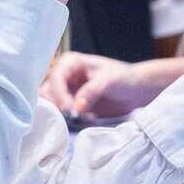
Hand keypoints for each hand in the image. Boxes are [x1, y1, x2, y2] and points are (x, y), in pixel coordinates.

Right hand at [41, 51, 167, 119]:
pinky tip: (87, 119)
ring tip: (85, 117)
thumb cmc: (124, 78)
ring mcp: (66, 92)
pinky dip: (70, 120)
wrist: (136, 91)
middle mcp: (63, 76)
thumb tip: (76, 107)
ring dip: (64, 115)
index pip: (55, 79)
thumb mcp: (109, 80)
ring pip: (51, 106)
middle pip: (47, 93)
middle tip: (77, 116)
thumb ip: (91, 91)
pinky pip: (61, 115)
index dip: (60, 96)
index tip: (71, 110)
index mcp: (70, 62)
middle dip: (59, 107)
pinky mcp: (71, 106)